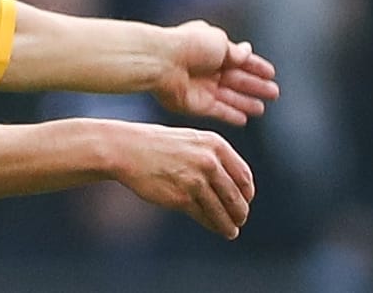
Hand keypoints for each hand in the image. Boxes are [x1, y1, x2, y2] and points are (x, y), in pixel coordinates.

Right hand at [107, 122, 255, 239]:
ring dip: (229, 224)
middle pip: (236, 196)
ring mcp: (196, 180)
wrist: (126, 149)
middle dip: (240, 211)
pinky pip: (205, 216)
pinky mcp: (182, 197)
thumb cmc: (157, 145)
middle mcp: (209, 162)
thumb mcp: (190, 141)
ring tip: (231, 230)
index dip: (247, 192)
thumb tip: (233, 185)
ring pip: (223, 210)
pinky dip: (214, 225)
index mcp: (215, 145)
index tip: (245, 200)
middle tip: (240, 219)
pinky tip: (217, 228)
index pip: (243, 176)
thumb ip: (212, 158)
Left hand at [152, 20, 278, 125]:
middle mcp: (206, 68)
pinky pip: (217, 111)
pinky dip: (230, 115)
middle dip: (255, 86)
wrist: (160, 62)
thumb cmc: (189, 46)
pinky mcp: (195, 104)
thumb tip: (247, 50)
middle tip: (274, 93)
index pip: (238, 59)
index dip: (255, 66)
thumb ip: (235, 52)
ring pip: (228, 97)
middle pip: (236, 79)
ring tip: (261, 108)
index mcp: (211, 49)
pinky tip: (244, 119)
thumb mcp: (219, 42)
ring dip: (245, 102)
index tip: (271, 73)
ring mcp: (201, 87)